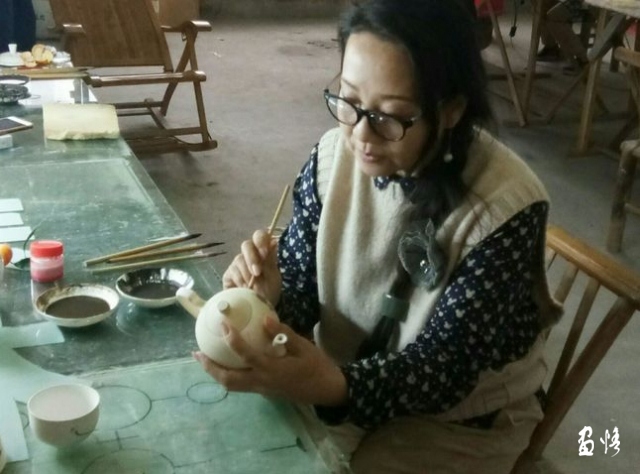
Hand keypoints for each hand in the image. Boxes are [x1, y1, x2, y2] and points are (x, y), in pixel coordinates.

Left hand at [192, 316, 347, 406]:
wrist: (328, 391)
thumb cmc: (318, 367)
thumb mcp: (304, 347)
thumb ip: (283, 334)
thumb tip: (265, 318)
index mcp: (273, 370)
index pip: (246, 355)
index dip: (232, 340)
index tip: (223, 324)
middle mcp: (263, 382)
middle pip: (228, 380)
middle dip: (210, 367)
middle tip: (197, 352)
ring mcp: (262, 389)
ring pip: (231, 385)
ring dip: (215, 373)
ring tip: (204, 358)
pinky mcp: (264, 391)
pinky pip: (240, 385)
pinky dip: (228, 374)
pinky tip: (227, 362)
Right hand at [222, 229, 281, 305]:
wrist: (258, 311)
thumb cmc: (269, 293)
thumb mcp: (274, 277)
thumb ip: (271, 260)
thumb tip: (273, 241)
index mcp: (263, 252)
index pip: (260, 236)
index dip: (261, 241)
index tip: (265, 253)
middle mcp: (249, 255)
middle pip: (246, 244)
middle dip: (252, 258)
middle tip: (257, 272)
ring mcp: (238, 264)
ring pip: (239, 260)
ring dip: (247, 274)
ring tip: (253, 288)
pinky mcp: (229, 274)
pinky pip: (232, 272)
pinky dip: (240, 281)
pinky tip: (244, 290)